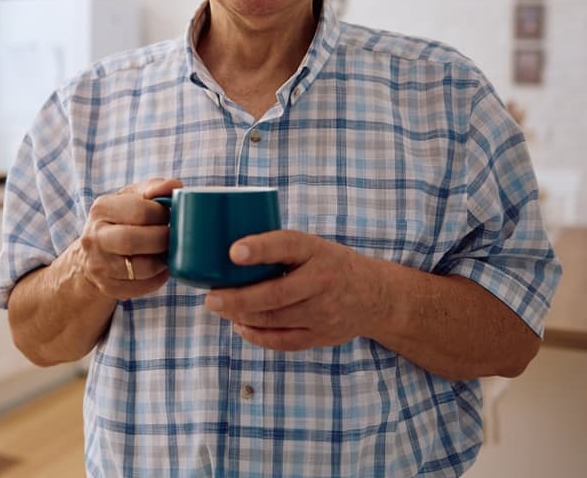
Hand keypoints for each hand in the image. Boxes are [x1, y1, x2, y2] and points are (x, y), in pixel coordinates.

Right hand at [75, 177, 180, 300]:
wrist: (93, 252)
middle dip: (161, 239)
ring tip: (166, 253)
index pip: (140, 211)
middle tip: (172, 237)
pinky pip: (141, 287)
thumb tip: (175, 186)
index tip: (169, 216)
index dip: (162, 214)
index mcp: (101, 208)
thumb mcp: (132, 197)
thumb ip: (154, 188)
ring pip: (140, 268)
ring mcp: (98, 265)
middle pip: (133, 241)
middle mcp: (94, 237)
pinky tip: (159, 268)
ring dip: (162, 261)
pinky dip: (157, 279)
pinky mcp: (107, 286)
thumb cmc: (122, 219)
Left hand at [203, 230, 385, 350]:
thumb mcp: (314, 246)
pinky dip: (257, 336)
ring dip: (242, 316)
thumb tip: (228, 251)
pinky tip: (240, 326)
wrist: (375, 296)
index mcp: (317, 251)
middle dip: (238, 298)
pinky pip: (283, 341)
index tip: (233, 251)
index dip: (260, 248)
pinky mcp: (321, 336)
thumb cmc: (331, 265)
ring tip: (220, 308)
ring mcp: (323, 313)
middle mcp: (322, 282)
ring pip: (274, 319)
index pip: (287, 245)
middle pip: (275, 294)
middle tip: (211, 298)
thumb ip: (280, 248)